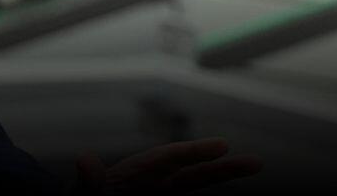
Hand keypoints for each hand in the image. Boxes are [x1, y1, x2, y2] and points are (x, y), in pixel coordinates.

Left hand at [74, 138, 261, 194]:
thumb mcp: (81, 193)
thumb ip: (88, 181)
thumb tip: (84, 160)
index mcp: (134, 174)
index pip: (168, 159)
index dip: (194, 151)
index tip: (221, 146)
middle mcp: (152, 186)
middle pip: (191, 176)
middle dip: (222, 168)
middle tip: (256, 162)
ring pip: (194, 190)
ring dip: (220, 180)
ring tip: (251, 172)